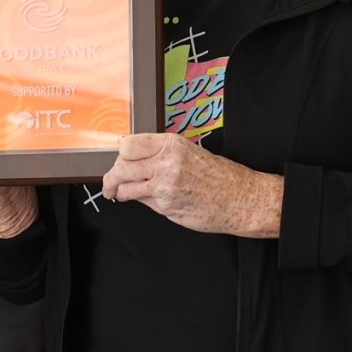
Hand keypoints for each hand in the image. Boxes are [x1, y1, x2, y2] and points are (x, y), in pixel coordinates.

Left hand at [101, 133, 282, 236]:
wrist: (241, 199)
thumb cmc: (220, 176)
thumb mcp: (190, 153)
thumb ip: (161, 155)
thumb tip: (133, 161)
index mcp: (171, 144)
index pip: (128, 145)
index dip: (120, 155)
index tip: (118, 160)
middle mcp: (166, 162)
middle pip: (121, 167)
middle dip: (112, 178)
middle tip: (110, 184)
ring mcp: (164, 186)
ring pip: (126, 187)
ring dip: (119, 192)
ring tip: (119, 194)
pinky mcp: (166, 206)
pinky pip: (143, 203)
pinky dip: (142, 203)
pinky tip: (150, 201)